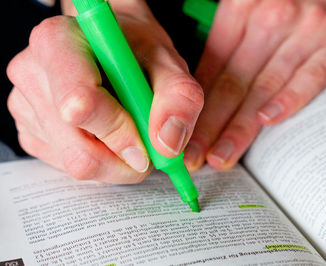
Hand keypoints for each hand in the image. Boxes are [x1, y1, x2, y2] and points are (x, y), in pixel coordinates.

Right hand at [7, 0, 202, 182]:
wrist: (113, 46)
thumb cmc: (136, 50)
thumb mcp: (168, 62)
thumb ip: (179, 98)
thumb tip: (168, 143)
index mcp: (57, 42)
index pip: (80, 105)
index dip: (120, 132)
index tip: (148, 142)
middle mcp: (32, 73)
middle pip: (78, 150)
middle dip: (124, 158)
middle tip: (147, 144)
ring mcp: (25, 106)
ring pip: (76, 164)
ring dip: (116, 160)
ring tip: (127, 128)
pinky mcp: (30, 132)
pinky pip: (68, 167)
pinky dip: (100, 159)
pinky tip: (106, 132)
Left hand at [184, 0, 325, 170]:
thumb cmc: (290, 2)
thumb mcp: (251, 12)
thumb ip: (228, 46)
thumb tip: (201, 96)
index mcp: (240, 10)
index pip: (212, 68)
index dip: (195, 108)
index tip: (183, 137)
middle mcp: (271, 18)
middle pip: (234, 83)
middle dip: (211, 126)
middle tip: (194, 157)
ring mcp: (308, 31)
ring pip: (265, 87)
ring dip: (241, 127)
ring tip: (222, 155)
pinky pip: (311, 77)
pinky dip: (289, 100)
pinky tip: (268, 122)